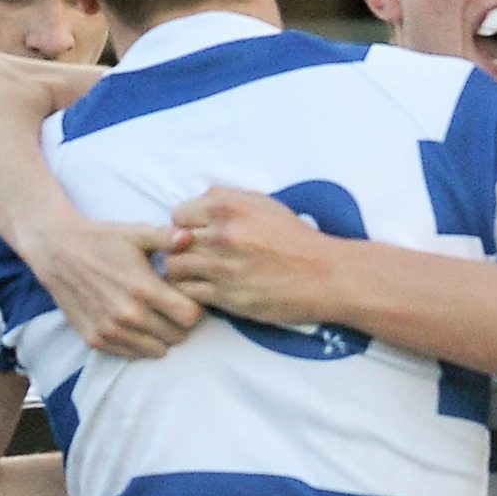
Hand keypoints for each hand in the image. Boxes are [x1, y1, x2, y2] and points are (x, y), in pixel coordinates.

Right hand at [26, 209, 199, 359]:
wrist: (57, 251)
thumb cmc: (102, 240)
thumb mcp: (136, 233)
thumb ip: (166, 237)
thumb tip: (189, 237)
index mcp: (143, 288)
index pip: (190, 317)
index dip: (194, 307)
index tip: (186, 297)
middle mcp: (128, 315)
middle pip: (177, 336)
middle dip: (180, 323)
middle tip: (171, 306)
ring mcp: (111, 331)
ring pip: (158, 350)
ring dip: (161, 335)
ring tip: (153, 314)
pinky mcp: (96, 340)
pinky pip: (133, 355)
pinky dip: (140, 343)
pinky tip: (135, 323)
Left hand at [159, 188, 340, 328]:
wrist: (324, 276)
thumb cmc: (294, 239)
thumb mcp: (263, 204)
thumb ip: (226, 199)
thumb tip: (195, 204)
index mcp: (230, 207)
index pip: (179, 214)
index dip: (184, 225)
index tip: (196, 234)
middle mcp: (222, 235)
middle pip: (172, 241)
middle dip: (181, 249)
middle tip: (195, 256)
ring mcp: (221, 267)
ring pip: (174, 268)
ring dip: (182, 272)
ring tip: (198, 274)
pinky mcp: (225, 296)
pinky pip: (188, 292)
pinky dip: (192, 292)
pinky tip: (207, 289)